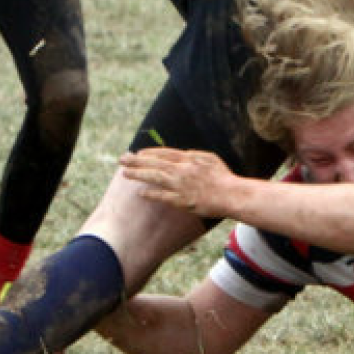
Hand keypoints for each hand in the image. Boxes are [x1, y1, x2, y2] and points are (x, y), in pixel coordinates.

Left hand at [119, 147, 235, 217]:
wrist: (231, 195)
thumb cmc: (223, 177)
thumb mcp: (210, 158)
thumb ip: (194, 154)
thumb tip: (183, 153)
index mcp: (189, 158)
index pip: (164, 153)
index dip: (149, 153)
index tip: (138, 153)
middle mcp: (182, 170)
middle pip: (155, 163)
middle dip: (137, 161)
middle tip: (122, 159)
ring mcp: (181, 186)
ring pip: (155, 177)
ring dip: (139, 174)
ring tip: (125, 173)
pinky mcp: (182, 200)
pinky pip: (163, 196)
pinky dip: (151, 194)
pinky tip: (140, 192)